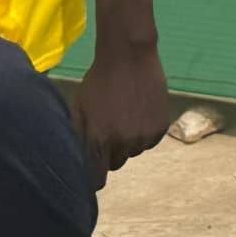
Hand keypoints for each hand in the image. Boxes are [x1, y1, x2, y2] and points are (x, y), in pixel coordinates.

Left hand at [73, 42, 168, 187]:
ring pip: (133, 152)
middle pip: (115, 164)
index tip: (92, 168)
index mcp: (99, 141)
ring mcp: (144, 135)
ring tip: (125, 117)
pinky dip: (145, 133)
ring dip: (128, 142)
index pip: (96, 180)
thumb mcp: (79, 109)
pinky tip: (139, 113)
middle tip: (109, 129)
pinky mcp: (160, 127)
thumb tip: (75, 165)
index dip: (92, 177)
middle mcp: (123, 143)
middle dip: (111, 152)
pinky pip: (150, 142)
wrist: (129, 56)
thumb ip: (78, 139)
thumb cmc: (98, 82)